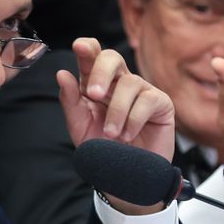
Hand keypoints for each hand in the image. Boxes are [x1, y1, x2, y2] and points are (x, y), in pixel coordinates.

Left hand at [57, 35, 174, 158]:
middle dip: (101, 72)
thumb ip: (70, 101)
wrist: (126, 176)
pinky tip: (128, 135)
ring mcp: (141, 90)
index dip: (87, 48)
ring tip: (111, 133)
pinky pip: (148, 100)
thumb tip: (62, 73)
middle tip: (94, 95)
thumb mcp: (80, 126)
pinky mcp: (161, 103)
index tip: (79, 47)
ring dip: (117, 110)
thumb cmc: (103, 149)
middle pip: (112, 58)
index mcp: (96, 83)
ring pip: (130, 82)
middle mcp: (119, 82)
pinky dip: (134, 119)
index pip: (92, 55)